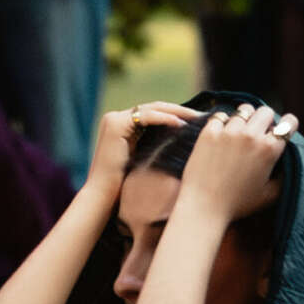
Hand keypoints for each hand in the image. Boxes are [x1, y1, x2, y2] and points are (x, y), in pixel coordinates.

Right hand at [84, 100, 201, 198]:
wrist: (102, 195)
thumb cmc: (122, 185)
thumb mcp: (143, 159)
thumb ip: (155, 144)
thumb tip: (182, 137)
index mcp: (122, 125)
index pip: (154, 113)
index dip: (176, 114)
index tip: (196, 121)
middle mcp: (116, 118)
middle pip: (154, 108)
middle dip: (180, 111)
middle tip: (201, 116)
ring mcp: (114, 119)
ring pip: (152, 109)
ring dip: (176, 112)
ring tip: (195, 118)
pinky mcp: (115, 124)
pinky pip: (145, 117)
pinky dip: (164, 119)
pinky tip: (180, 124)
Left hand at [183, 104, 296, 220]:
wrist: (203, 207)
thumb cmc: (238, 204)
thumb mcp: (270, 195)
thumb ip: (283, 177)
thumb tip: (286, 165)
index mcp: (270, 149)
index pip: (289, 123)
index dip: (288, 125)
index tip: (282, 130)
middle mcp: (251, 136)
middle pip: (266, 112)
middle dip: (265, 120)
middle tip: (259, 130)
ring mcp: (229, 132)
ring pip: (244, 110)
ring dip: (244, 119)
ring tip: (239, 130)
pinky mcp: (208, 133)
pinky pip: (220, 116)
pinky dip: (222, 122)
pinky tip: (221, 133)